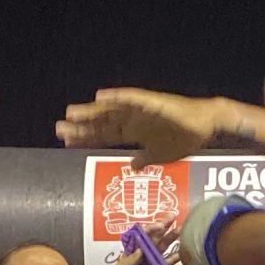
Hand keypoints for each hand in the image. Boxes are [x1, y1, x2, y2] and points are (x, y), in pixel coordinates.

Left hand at [56, 90, 239, 166]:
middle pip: (101, 123)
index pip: (104, 135)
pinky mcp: (152, 102)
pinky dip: (117, 98)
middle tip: (58, 128)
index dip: (85, 138)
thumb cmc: (185, 138)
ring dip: (92, 112)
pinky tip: (101, 98)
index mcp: (133, 131)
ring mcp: (140, 109)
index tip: (67, 142)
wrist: (206, 125)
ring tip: (71, 113)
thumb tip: (132, 166)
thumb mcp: (161, 156)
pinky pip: (132, 98)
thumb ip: (145, 160)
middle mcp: (132, 119)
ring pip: (110, 111)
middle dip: (81, 126)